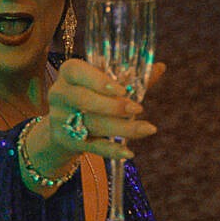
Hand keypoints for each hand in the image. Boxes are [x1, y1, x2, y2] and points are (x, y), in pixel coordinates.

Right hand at [34, 58, 163, 168]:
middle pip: (84, 100)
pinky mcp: (65, 140)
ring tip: (148, 129)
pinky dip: (111, 150)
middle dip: (113, 106)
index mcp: (69, 72)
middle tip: (138, 108)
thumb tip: (160, 67)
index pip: (77, 71)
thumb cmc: (90, 95)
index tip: (122, 89)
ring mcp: (60, 118)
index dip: (99, 80)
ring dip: (122, 127)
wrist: (63, 124)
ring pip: (92, 124)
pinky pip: (91, 146)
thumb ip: (130, 78)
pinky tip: (129, 153)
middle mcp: (60, 93)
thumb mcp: (105, 84)